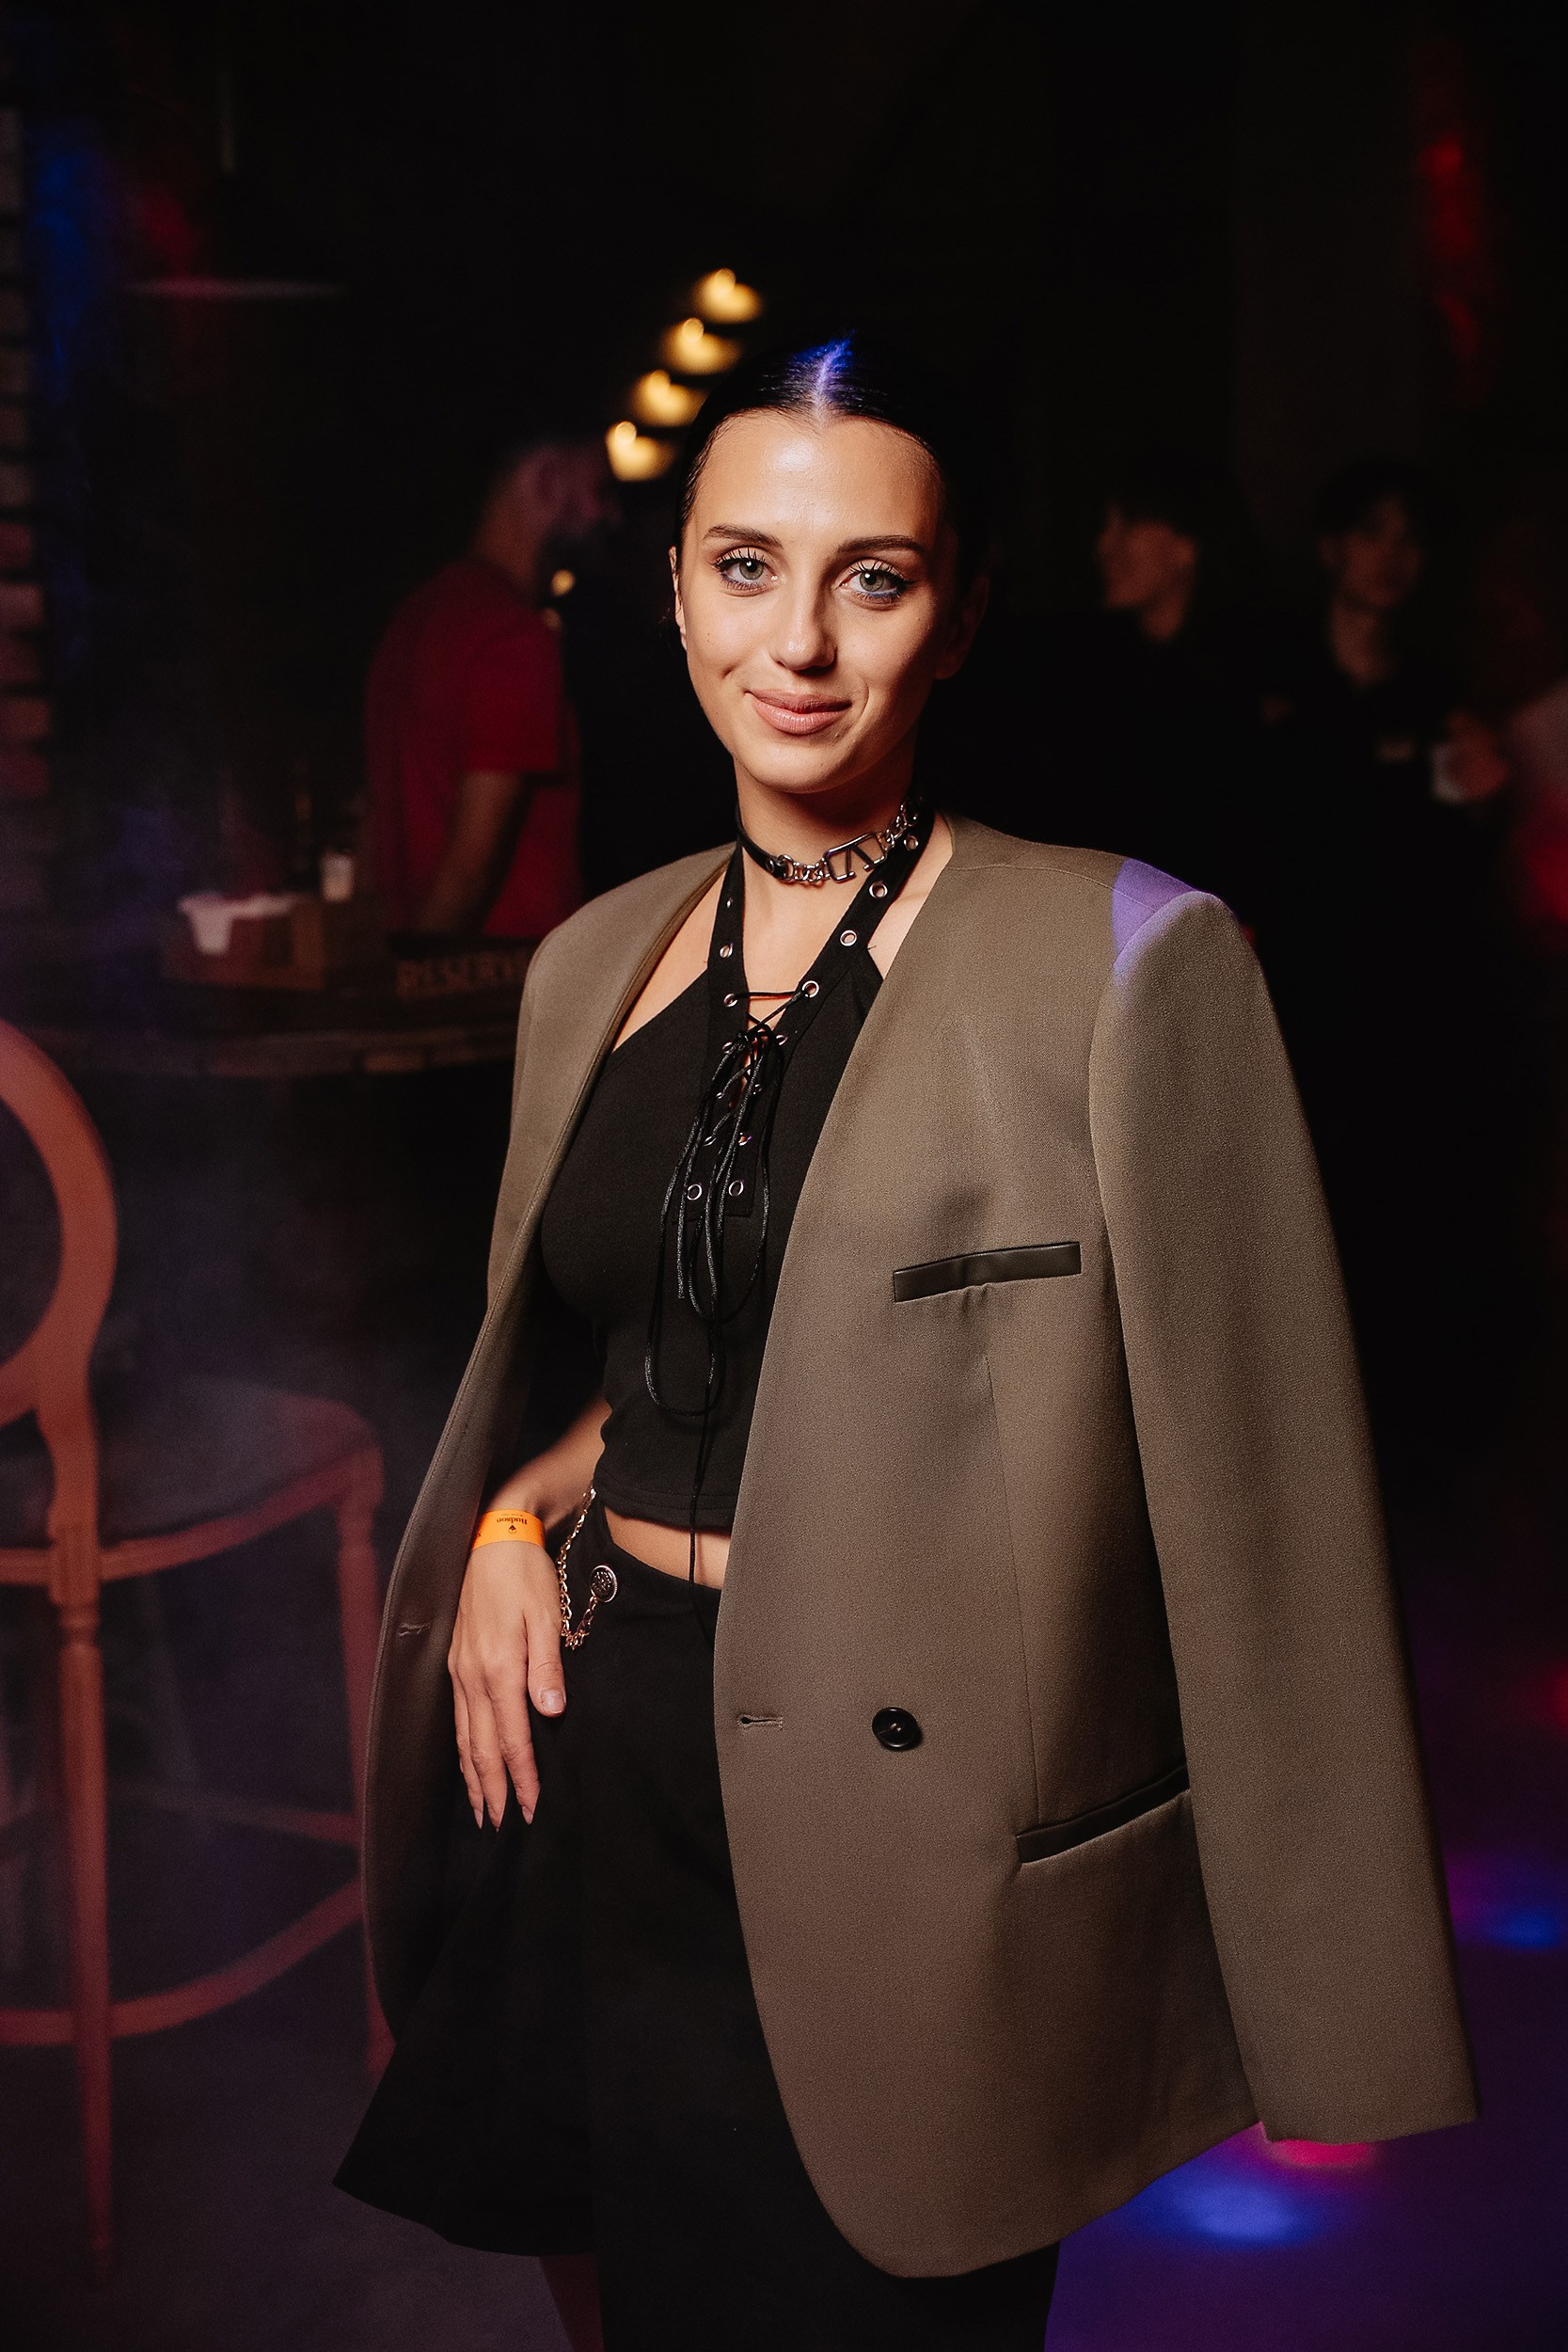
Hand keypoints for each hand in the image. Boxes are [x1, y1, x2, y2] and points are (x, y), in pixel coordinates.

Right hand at [448, 1536, 564, 1828]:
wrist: (493, 1538)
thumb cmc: (525, 1576)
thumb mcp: (546, 1614)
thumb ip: (547, 1665)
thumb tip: (550, 1711)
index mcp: (498, 1668)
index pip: (512, 1737)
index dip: (522, 1777)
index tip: (533, 1809)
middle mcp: (472, 1676)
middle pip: (482, 1748)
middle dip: (495, 1789)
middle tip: (505, 1826)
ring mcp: (459, 1672)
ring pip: (465, 1738)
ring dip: (474, 1777)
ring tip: (484, 1810)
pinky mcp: (455, 1664)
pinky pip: (458, 1719)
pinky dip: (463, 1750)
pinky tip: (469, 1764)